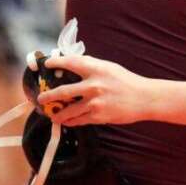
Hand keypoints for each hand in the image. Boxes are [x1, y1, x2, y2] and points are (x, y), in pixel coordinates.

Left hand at [37, 55, 152, 126]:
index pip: (70, 63)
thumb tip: (71, 63)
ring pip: (69, 110)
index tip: (47, 64)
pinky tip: (66, 121)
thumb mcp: (108, 67)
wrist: (144, 98)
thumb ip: (91, 66)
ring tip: (51, 114)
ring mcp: (95, 102)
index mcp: (96, 69)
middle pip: (63, 91)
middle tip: (40, 98)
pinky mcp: (99, 116)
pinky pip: (80, 120)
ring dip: (58, 113)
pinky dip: (71, 121)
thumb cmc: (126, 81)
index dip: (56, 63)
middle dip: (48, 95)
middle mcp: (93, 85)